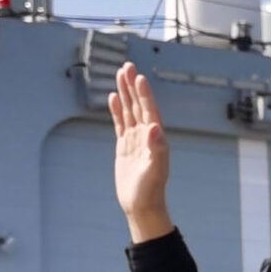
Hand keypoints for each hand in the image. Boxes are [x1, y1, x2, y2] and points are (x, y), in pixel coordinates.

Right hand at [109, 64, 174, 242]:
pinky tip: (114, 98)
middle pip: (138, 105)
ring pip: (129, 111)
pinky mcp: (125, 146)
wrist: (141, 205)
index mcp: (156, 138)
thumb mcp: (155, 170)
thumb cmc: (151, 190)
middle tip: (127, 65)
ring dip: (125, 93)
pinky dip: (117, 110)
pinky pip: (120, 123)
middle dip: (133, 86)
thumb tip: (154, 127)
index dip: (144, 94)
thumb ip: (156, 148)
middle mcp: (147, 135)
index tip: (138, 76)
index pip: (149, 110)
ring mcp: (135, 139)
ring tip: (120, 74)